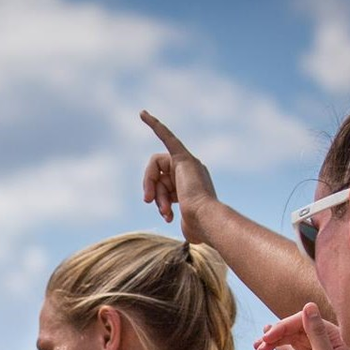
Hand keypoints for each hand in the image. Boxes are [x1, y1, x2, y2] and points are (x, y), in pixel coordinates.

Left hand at [141, 110, 219, 243]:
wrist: (206, 220)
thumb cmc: (200, 227)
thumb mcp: (189, 223)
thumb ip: (187, 221)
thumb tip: (192, 235)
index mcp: (192, 182)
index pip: (164, 181)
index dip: (156, 192)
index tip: (156, 207)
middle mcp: (191, 169)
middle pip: (158, 174)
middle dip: (152, 190)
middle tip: (150, 203)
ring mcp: (189, 162)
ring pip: (156, 168)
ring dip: (153, 187)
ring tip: (161, 205)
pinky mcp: (184, 158)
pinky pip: (166, 137)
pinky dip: (154, 125)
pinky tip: (142, 114)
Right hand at [253, 302, 349, 349]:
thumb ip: (317, 332)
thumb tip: (308, 305)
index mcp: (333, 337)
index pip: (305, 321)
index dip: (285, 325)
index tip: (268, 336)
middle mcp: (325, 343)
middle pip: (296, 329)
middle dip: (277, 334)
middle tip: (260, 343)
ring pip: (290, 340)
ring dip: (273, 341)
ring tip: (257, 348)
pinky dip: (277, 349)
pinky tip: (265, 347)